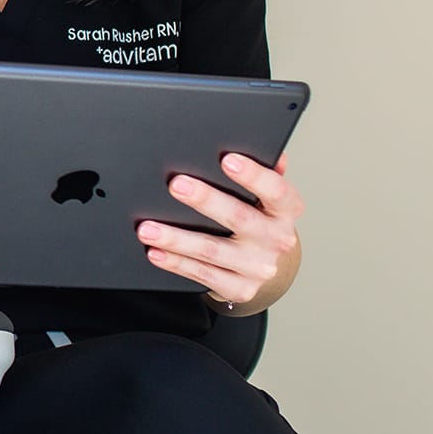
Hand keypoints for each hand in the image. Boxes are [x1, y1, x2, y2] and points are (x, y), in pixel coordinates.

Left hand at [138, 152, 303, 309]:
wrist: (269, 267)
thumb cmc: (260, 219)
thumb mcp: (268, 197)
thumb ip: (265, 170)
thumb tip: (265, 145)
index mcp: (285, 211)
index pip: (276, 190)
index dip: (253, 175)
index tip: (227, 159)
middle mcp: (276, 240)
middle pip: (239, 218)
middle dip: (205, 200)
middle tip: (176, 185)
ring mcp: (258, 267)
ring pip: (212, 250)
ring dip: (176, 238)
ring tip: (147, 227)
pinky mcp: (240, 288)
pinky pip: (202, 274)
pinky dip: (176, 263)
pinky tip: (156, 252)